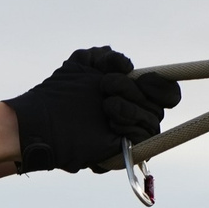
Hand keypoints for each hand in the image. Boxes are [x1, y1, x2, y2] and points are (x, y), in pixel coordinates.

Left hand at [3, 47, 180, 173]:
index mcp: (130, 93)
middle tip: (106, 87)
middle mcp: (133, 114)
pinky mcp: (121, 150)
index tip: (145, 78)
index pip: (166, 93)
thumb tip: (128, 67)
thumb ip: (108, 57)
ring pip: (153, 121)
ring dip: (130, 109)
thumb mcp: (84, 62)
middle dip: (134, 91)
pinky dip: (131, 127)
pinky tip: (110, 121)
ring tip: (105, 106)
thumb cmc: (60, 91)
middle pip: (160, 105)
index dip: (161, 85)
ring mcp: (127, 133)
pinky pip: (144, 140)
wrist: (42, 118)